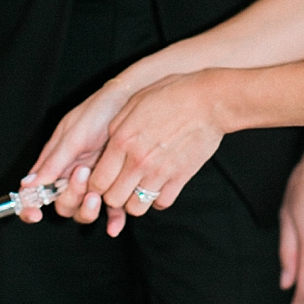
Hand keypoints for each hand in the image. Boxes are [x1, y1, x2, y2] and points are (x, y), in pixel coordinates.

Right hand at [18, 74, 137, 223]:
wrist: (132, 101)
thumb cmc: (97, 112)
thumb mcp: (73, 135)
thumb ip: (53, 162)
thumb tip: (27, 185)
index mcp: (55, 164)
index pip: (35, 192)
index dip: (30, 207)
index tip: (35, 213)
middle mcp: (71, 177)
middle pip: (63, 205)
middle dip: (70, 197)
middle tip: (82, 175)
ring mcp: (93, 183)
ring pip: (84, 211)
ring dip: (89, 209)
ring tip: (98, 193)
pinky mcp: (115, 185)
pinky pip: (111, 211)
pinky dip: (112, 220)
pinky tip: (116, 224)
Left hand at [82, 69, 231, 237]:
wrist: (208, 101)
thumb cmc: (171, 95)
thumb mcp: (134, 103)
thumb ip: (116, 128)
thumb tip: (108, 147)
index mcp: (122, 141)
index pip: (97, 181)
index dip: (96, 185)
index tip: (102, 180)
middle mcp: (138, 160)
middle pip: (112, 199)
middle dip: (112, 196)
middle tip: (118, 186)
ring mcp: (160, 172)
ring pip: (135, 208)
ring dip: (133, 201)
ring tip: (137, 188)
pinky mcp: (180, 178)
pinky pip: (161, 203)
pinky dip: (157, 199)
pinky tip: (157, 185)